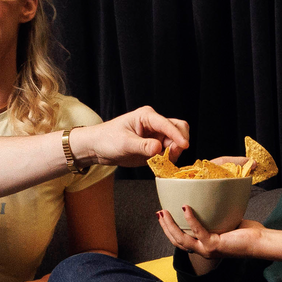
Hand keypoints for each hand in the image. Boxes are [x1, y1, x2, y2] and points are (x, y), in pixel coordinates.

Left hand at [72, 105, 190, 165]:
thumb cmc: (107, 139)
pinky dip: (169, 159)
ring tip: (163, 162)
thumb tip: (159, 148)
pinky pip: (169, 152)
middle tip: (172, 156)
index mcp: (147, 116)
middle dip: (179, 142)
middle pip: (178, 129)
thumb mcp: (124, 143)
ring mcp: (156, 135)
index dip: (177, 135)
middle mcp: (154, 124)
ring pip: (176, 142)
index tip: (184, 146)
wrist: (97, 148)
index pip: (168, 124)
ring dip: (174, 153)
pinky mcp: (154, 147)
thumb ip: (143, 146)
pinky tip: (162, 165)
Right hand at [159, 210, 281, 266]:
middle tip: (159, 213)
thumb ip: (214, 216)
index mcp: (204, 247)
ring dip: (171, 225)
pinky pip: (198, 231)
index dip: (169, 230)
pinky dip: (190, 219)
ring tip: (164, 212)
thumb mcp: (225, 222)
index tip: (163, 216)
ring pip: (182, 239)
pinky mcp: (214, 245)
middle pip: (177, 241)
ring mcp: (208, 250)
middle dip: (165, 227)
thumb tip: (208, 199)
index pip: (181, 241)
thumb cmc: (246, 232)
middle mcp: (203, 251)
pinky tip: (185, 208)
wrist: (260, 241)